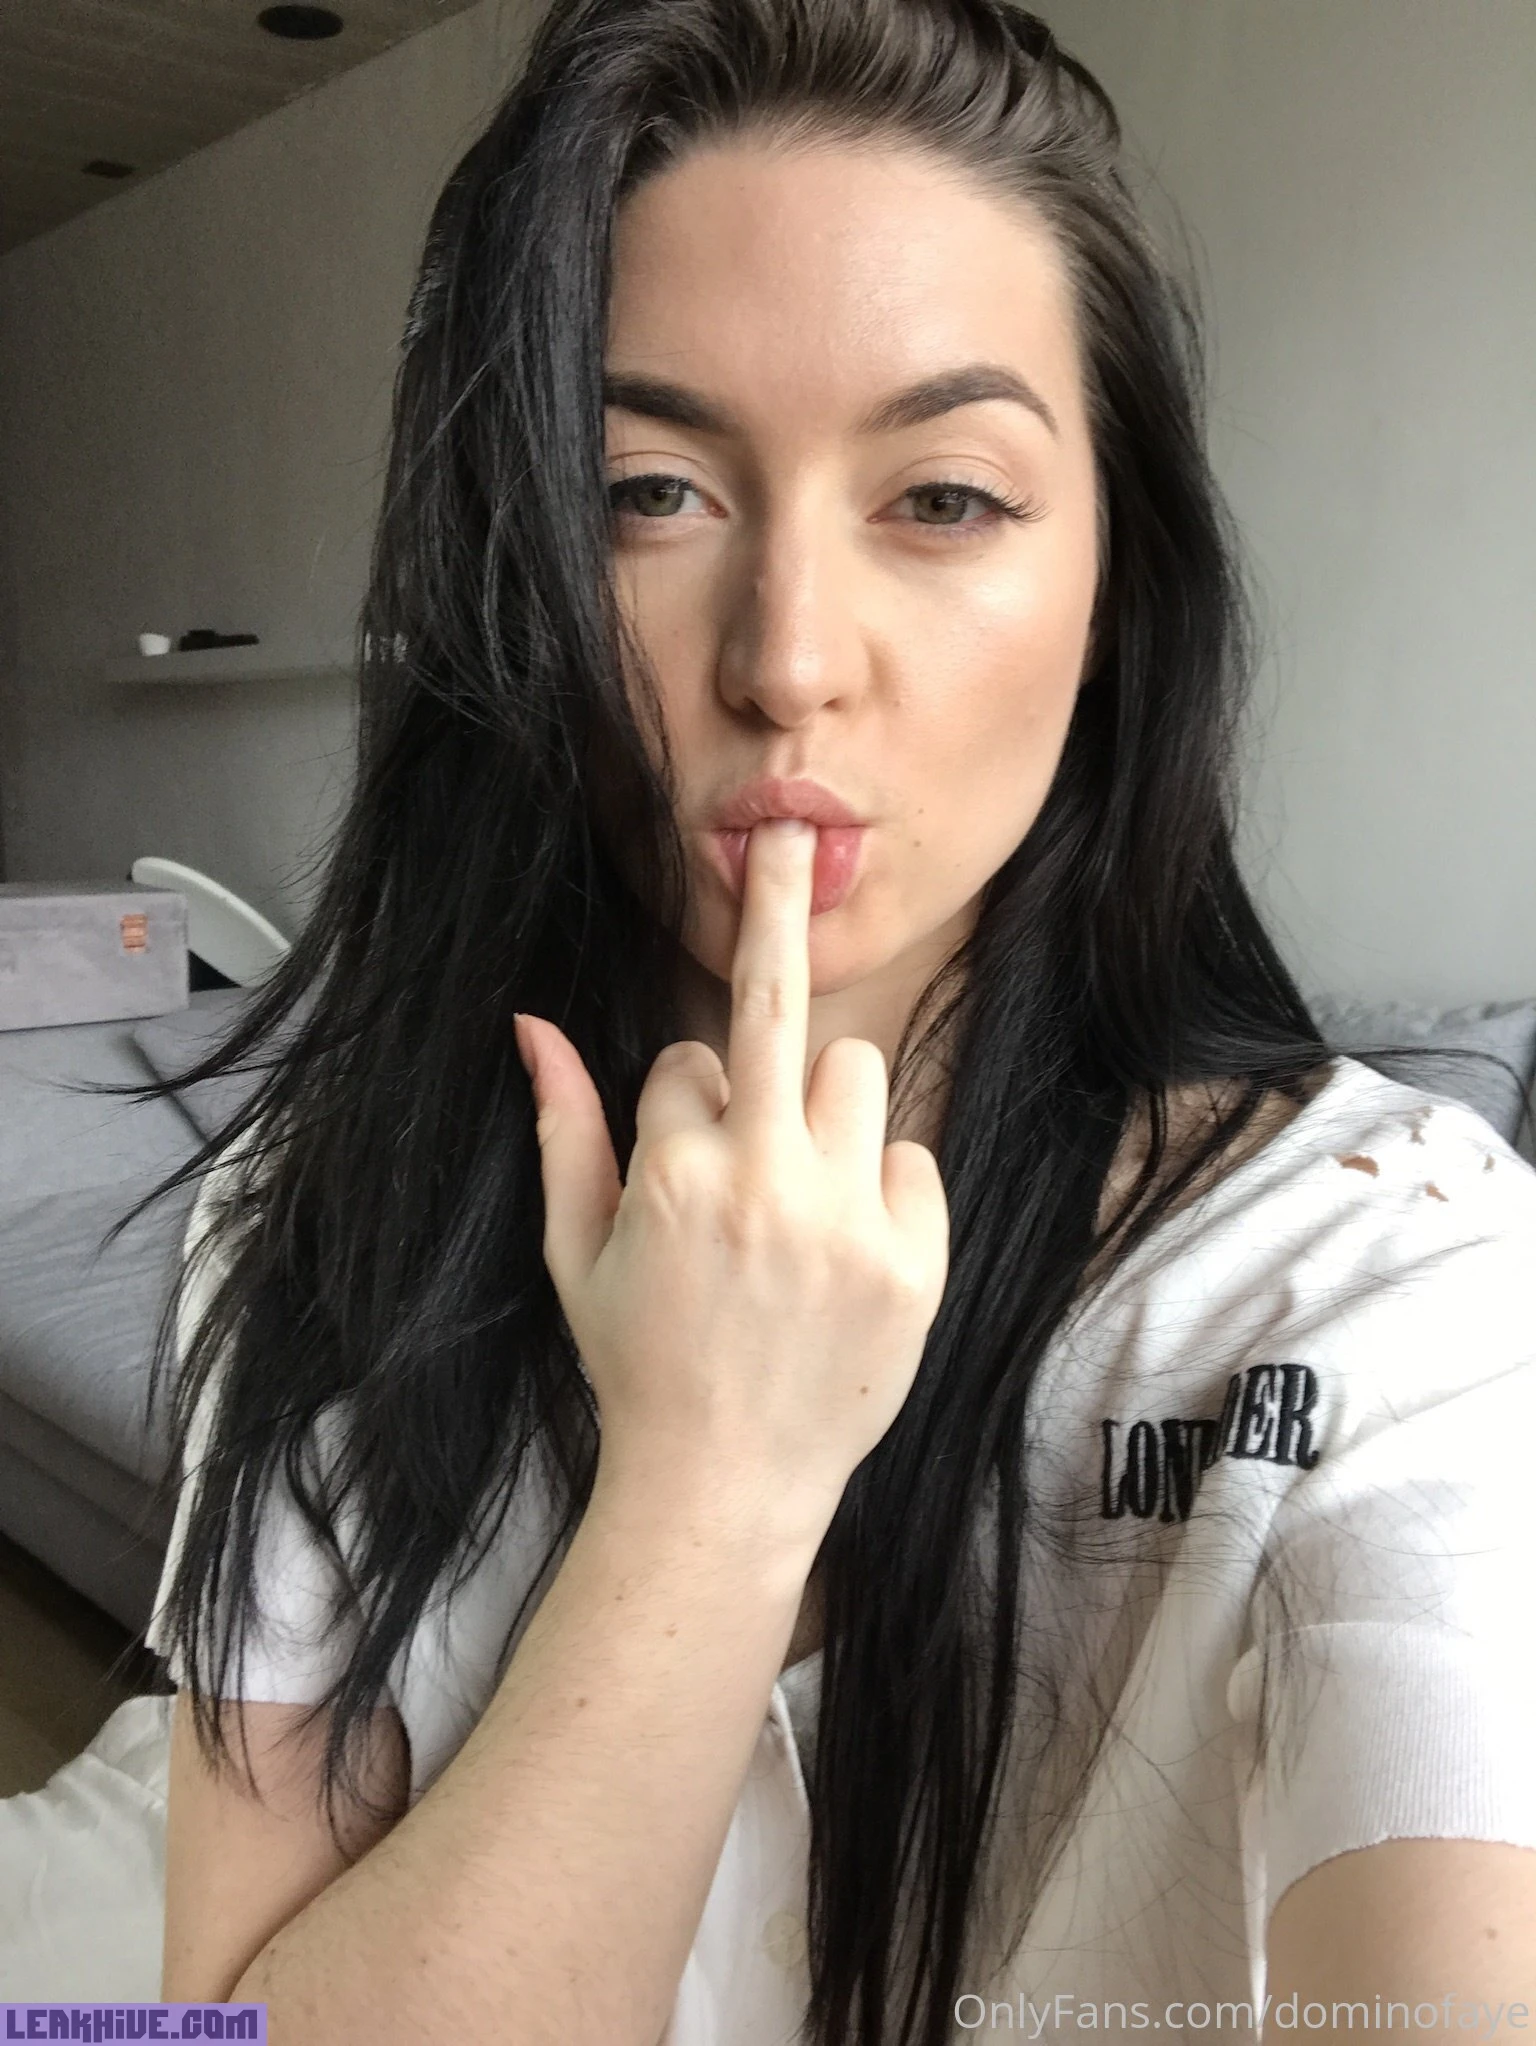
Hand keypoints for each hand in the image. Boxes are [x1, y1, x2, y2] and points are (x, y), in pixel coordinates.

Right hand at [513, 818, 950, 1552]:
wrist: (726, 1488)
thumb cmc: (640, 1365)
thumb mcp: (575, 1252)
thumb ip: (563, 1128)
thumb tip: (530, 1023)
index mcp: (673, 1175)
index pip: (687, 1060)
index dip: (681, 1099)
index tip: (682, 1154)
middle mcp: (765, 1183)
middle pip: (786, 1017)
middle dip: (778, 925)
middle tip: (784, 834)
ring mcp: (848, 1222)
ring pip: (857, 1074)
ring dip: (825, 1106)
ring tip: (801, 1185)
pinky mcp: (915, 1263)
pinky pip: (914, 1160)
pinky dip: (883, 1187)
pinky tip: (845, 1250)